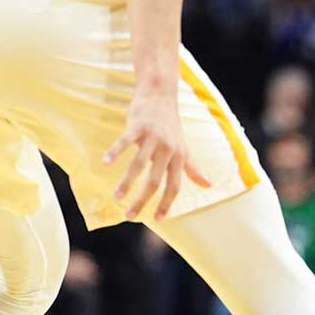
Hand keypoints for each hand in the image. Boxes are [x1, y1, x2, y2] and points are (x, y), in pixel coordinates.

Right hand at [102, 86, 210, 219]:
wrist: (161, 95)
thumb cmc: (171, 125)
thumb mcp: (184, 148)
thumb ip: (193, 168)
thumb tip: (209, 185)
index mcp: (178, 157)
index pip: (174, 186)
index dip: (167, 203)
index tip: (157, 220)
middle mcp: (167, 149)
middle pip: (155, 181)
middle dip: (142, 201)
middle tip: (129, 215)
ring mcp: (153, 137)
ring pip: (138, 165)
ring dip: (126, 183)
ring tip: (116, 197)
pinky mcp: (138, 126)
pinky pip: (124, 142)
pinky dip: (114, 152)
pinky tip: (105, 163)